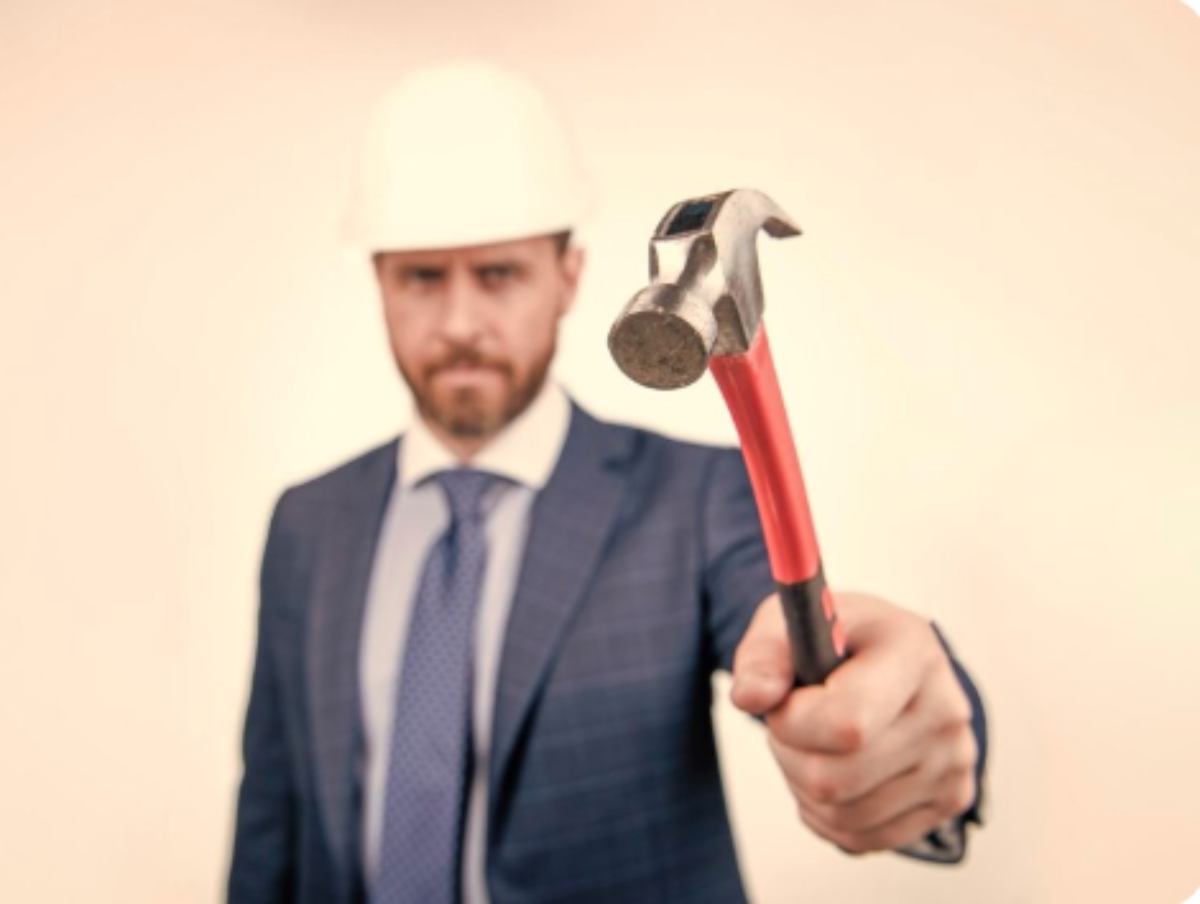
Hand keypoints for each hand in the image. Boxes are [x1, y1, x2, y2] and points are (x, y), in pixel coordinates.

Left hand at [730, 591, 976, 853]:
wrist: (888, 658)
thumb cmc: (837, 640)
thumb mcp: (793, 624)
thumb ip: (764, 655)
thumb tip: (752, 697)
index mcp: (912, 652)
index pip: (847, 724)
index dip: (794, 722)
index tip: (785, 700)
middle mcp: (946, 709)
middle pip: (836, 780)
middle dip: (791, 753)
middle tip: (795, 722)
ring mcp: (954, 761)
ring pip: (842, 814)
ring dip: (805, 784)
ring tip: (816, 741)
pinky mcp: (950, 799)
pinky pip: (861, 836)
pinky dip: (828, 814)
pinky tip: (834, 769)